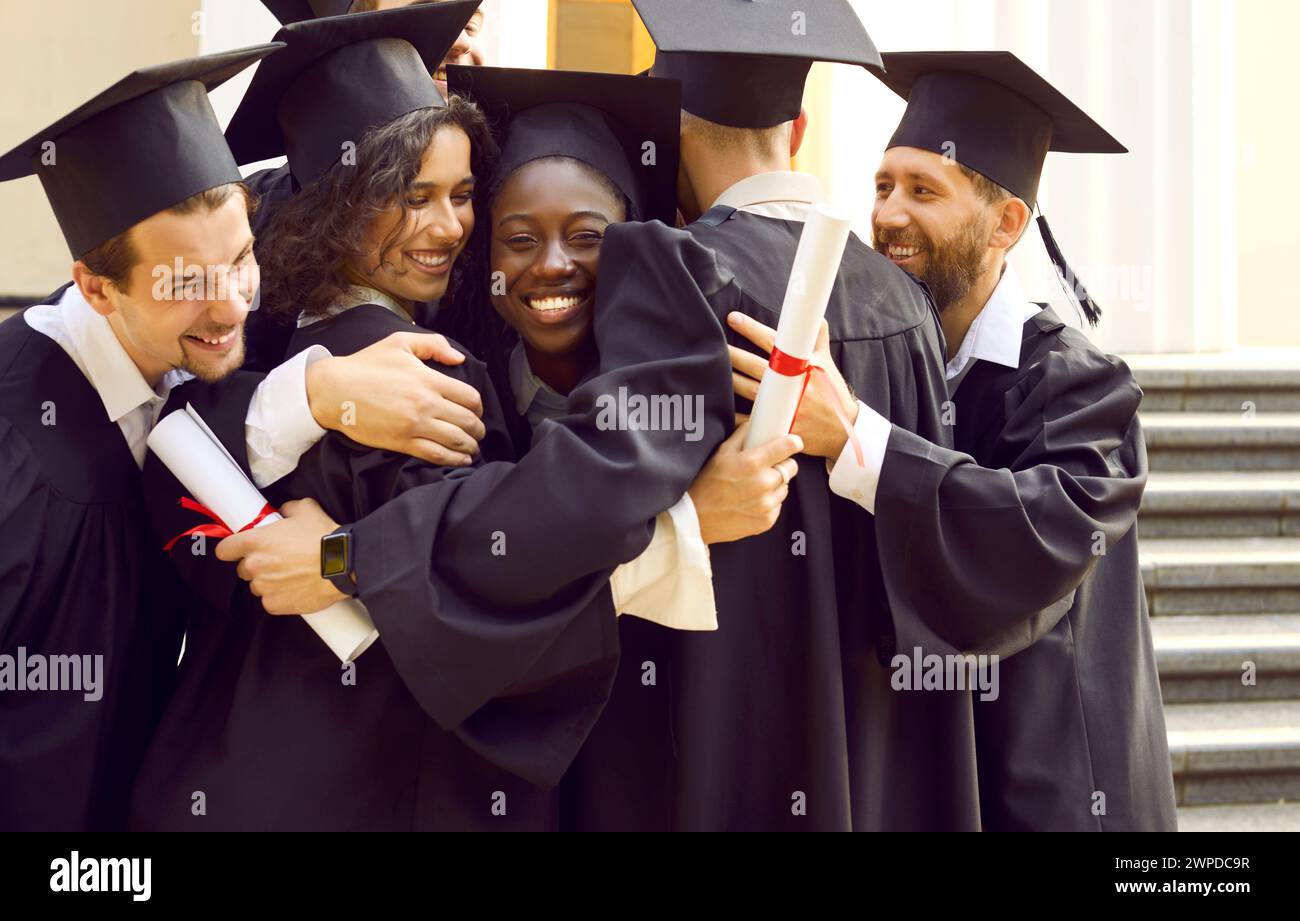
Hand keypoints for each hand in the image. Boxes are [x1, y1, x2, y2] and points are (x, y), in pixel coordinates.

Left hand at [216, 498, 345, 615]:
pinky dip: (280, 598)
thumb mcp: (306, 509)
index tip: (239, 551)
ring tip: (291, 576)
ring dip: (269, 583)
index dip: (232, 550)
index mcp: (255, 541)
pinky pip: (270, 602)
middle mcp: (255, 565)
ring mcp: (264, 587)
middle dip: (257, 566)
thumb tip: (283, 511)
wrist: (344, 564)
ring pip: (258, 587)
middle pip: (243, 570)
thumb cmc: (325, 538)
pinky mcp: (275, 605)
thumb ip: (287, 508)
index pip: (224, 550)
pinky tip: (295, 589)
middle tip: (278, 562)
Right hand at [306, 331, 486, 465]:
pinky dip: (453, 460)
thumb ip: (433, 344)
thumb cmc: (365, 364)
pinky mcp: (402, 442)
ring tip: (473, 448)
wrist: (334, 390)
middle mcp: (426, 403)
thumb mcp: (399, 343)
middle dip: (478, 429)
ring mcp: (415, 425)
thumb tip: (459, 358)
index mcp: (429, 379)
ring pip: (456, 440)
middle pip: (468, 421)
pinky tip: (462, 460)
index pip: (469, 396)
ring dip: (470, 446)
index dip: (479, 406)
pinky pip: (436, 454)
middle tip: (479, 432)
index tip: (478, 410)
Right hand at [688, 420, 802, 544]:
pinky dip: (769, 502)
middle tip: (767, 466)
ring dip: (775, 484)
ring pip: (785, 487)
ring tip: (755, 486)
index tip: (793, 443)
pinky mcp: (766, 521)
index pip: (788, 446)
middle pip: (791, 468)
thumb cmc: (704, 483)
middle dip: (782, 464)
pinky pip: (777, 506)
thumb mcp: (720, 453)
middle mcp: (763, 484)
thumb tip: (754, 423)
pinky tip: (751, 501)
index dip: (793, 443)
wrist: (694, 518)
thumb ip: (741, 436)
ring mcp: (766, 505)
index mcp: (752, 462)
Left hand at [727, 312, 858, 459]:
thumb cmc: (832, 393)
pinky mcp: (779, 426)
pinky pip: (751, 420)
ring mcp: (785, 406)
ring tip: (711, 370)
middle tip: (714, 345)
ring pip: (749, 390)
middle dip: (734, 355)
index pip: (774, 342)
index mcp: (804, 364)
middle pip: (756, 366)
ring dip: (730, 379)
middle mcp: (793, 384)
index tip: (732, 318)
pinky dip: (734, 415)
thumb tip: (813, 313)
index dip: (752, 329)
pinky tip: (718, 407)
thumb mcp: (828, 363)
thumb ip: (818, 337)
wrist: (842, 430)